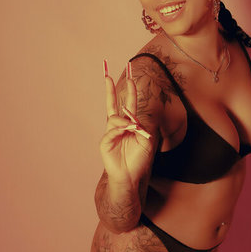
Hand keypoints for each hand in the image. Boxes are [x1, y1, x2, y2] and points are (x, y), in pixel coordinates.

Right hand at [100, 60, 154, 183]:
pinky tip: (128, 130)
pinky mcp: (105, 142)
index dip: (129, 91)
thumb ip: (140, 126)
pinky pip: (112, 130)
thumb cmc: (139, 159)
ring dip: (126, 122)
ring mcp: (110, 133)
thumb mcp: (145, 140)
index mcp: (129, 124)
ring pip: (116, 119)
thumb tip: (131, 118)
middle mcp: (118, 127)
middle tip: (107, 75)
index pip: (128, 104)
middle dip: (109, 90)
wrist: (130, 176)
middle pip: (112, 105)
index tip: (130, 78)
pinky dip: (121, 129)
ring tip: (134, 129)